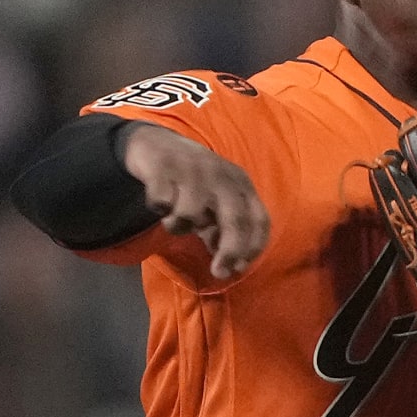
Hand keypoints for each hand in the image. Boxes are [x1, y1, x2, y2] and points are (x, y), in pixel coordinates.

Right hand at [120, 122, 270, 281]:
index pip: (259, 219)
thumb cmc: (194, 181)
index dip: (253, 246)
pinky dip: (158, 208)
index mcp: (240, 183)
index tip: (240, 267)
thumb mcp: (216, 202)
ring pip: (191, 214)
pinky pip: (162, 202)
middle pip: (235, 219)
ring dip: (179, 225)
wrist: (158, 143)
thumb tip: (235, 266)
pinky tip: (159, 201)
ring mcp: (193, 169)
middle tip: (219, 272)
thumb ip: (224, 231)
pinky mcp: (164, 166)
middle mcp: (221, 175)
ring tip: (174, 218)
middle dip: (230, 250)